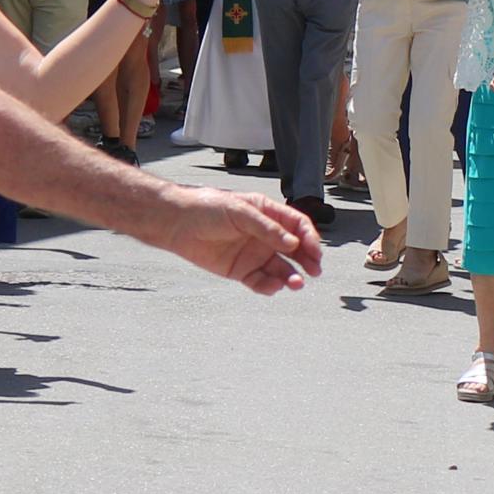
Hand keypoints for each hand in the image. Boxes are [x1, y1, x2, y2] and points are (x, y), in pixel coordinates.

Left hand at [154, 185, 324, 295]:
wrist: (177, 223)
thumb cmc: (207, 207)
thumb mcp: (240, 211)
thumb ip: (267, 228)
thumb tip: (293, 244)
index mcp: (269, 214)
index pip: (298, 226)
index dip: (309, 238)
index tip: (314, 251)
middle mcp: (265, 235)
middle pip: (295, 250)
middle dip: (307, 261)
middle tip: (315, 271)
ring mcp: (254, 254)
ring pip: (281, 269)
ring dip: (291, 277)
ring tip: (296, 284)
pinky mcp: (242, 271)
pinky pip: (261, 281)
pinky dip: (269, 286)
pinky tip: (273, 286)